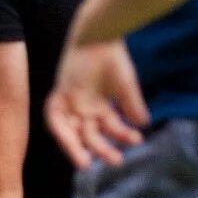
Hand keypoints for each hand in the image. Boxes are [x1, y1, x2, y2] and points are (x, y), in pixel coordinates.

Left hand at [45, 39, 148, 169]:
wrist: (98, 35)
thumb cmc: (113, 58)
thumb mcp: (125, 85)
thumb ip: (132, 105)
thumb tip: (144, 124)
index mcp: (102, 107)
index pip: (109, 129)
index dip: (121, 136)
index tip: (136, 140)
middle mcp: (85, 108)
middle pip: (90, 136)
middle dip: (102, 149)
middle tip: (117, 160)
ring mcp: (72, 102)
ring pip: (72, 132)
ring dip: (77, 148)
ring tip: (87, 162)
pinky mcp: (60, 94)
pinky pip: (54, 117)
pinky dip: (60, 131)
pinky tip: (69, 142)